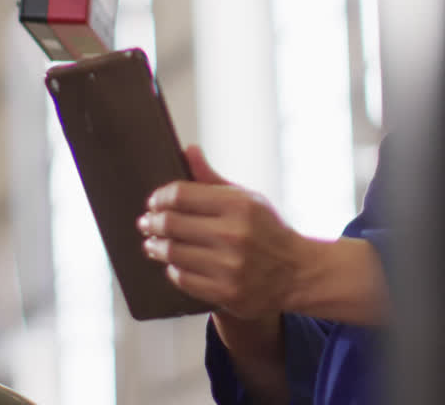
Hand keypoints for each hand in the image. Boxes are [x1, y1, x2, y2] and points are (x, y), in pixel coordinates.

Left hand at [138, 146, 306, 319]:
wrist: (298, 274)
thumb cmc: (269, 232)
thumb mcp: (248, 199)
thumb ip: (212, 179)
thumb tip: (188, 151)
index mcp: (239, 205)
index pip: (180, 195)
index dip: (160, 197)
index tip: (154, 202)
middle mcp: (234, 235)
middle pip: (171, 224)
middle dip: (152, 222)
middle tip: (146, 223)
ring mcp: (229, 266)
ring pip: (172, 253)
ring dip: (155, 247)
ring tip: (152, 243)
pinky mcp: (225, 293)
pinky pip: (182, 278)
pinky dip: (172, 269)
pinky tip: (173, 263)